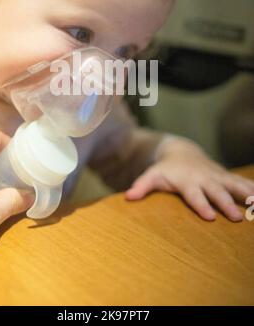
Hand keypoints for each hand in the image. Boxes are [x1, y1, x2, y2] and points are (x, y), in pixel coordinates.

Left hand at [125, 137, 253, 221]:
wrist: (180, 151)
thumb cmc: (165, 169)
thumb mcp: (152, 175)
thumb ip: (142, 186)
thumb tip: (128, 197)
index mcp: (187, 181)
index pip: (194, 195)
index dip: (201, 205)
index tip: (210, 216)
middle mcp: (204, 178)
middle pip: (216, 192)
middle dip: (226, 203)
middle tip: (236, 217)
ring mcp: (217, 176)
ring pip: (233, 185)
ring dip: (246, 194)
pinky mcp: (226, 176)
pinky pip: (242, 182)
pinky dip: (253, 188)